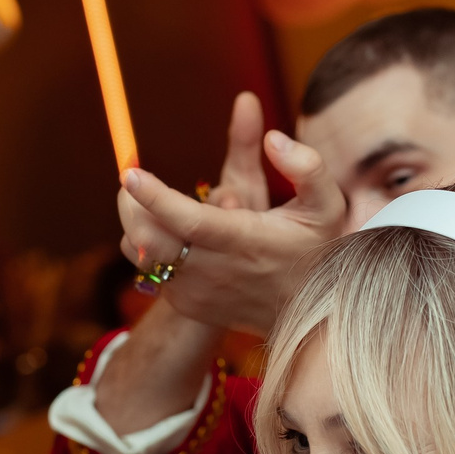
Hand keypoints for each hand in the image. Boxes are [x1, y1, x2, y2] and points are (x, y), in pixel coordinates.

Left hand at [117, 102, 347, 337]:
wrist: (307, 315)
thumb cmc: (315, 249)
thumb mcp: (325, 205)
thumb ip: (306, 167)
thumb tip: (273, 138)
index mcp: (245, 241)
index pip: (190, 222)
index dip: (155, 198)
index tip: (130, 173)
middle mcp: (215, 270)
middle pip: (150, 240)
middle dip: (129, 205)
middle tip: (131, 179)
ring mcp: (197, 291)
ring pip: (142, 256)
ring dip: (135, 224)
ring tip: (148, 202)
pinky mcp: (187, 303)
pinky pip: (151, 271)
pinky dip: (150, 246)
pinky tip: (172, 232)